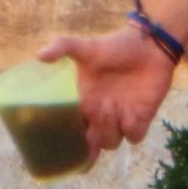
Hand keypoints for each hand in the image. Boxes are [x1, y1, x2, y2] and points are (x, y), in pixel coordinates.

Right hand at [38, 24, 179, 154]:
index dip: (70, 141)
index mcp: (85, 103)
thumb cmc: (115, 46)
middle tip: (96, 113)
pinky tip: (130, 114)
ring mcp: (121, 118)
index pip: (72, 132)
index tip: (64, 143)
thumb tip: (39, 55)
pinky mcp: (141, 117)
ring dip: (110, 132)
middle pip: (92, 143)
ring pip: (111, 143)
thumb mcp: (86, 46)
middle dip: (91, 139)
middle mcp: (101, 115)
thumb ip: (62, 48)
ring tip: (111, 108)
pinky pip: (135, 137)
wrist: (148, 45)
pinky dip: (132, 130)